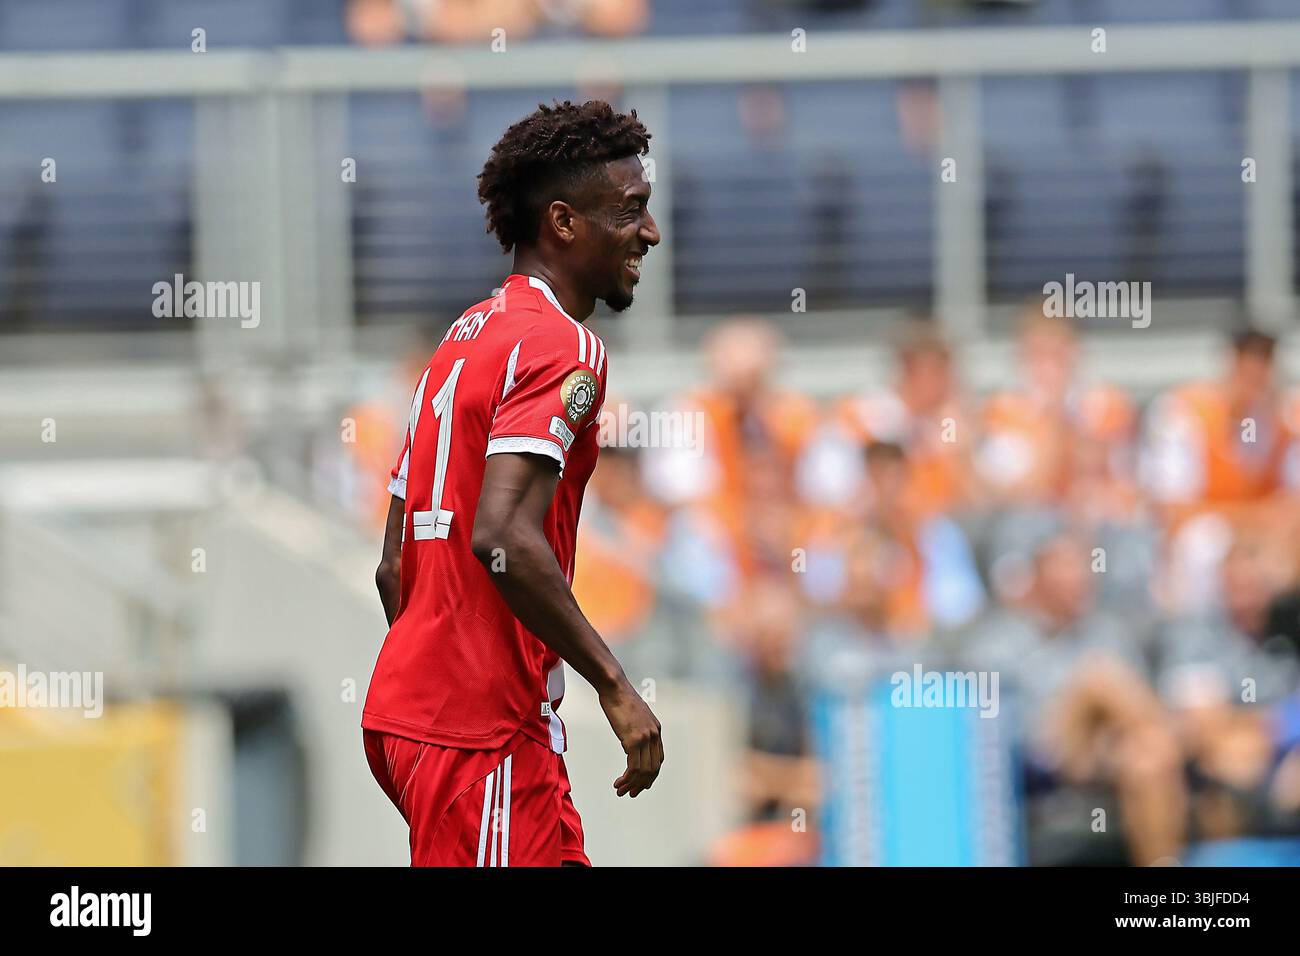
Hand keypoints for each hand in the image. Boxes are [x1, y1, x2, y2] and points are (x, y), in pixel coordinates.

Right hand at [599, 681, 663, 797]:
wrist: (614, 687)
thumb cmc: (619, 698)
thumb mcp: (633, 716)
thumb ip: (636, 729)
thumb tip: (631, 742)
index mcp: (656, 730)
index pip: (658, 760)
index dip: (650, 775)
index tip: (640, 785)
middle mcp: (654, 735)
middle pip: (653, 768)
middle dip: (642, 784)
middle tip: (631, 794)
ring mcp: (645, 737)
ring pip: (644, 771)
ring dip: (632, 785)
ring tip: (621, 791)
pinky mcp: (634, 740)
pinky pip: (634, 766)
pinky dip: (627, 778)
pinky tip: (619, 783)